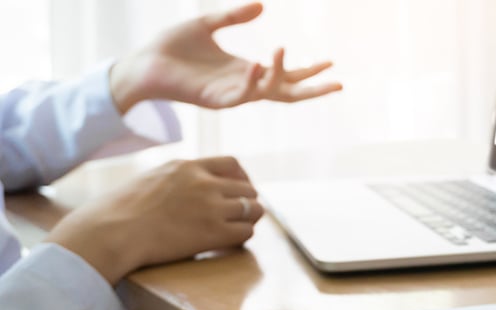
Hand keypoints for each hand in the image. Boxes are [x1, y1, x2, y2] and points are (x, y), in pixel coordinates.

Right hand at [46, 157, 264, 284]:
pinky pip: (246, 232)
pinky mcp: (213, 232)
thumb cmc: (118, 211)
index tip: (238, 190)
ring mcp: (211, 206)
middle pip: (247, 187)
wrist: (111, 231)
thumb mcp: (151, 178)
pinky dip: (242, 237)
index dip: (241, 178)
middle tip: (240, 215)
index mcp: (187, 166)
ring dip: (249, 219)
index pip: (232, 164)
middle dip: (247, 201)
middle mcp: (204, 182)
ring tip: (238, 229)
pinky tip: (231, 243)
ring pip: (253, 208)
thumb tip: (185, 190)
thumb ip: (175, 179)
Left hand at [110, 2, 342, 112]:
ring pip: (268, 93)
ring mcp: (231, 94)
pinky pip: (241, 95)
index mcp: (245, 70)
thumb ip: (234, 16)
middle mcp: (243, 85)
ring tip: (281, 50)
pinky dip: (252, 81)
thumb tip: (263, 5)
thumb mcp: (207, 25)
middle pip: (288, 93)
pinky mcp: (215, 100)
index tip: (332, 62)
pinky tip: (257, 64)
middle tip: (340, 83)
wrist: (142, 63)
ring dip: (280, 75)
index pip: (286, 75)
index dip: (309, 70)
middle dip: (314, 89)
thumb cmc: (171, 47)